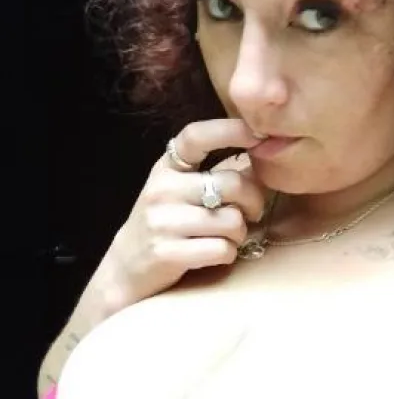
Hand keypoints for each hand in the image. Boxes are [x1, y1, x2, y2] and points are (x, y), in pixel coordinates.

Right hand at [103, 119, 265, 305]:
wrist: (126, 267)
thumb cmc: (166, 224)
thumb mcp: (179, 190)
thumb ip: (214, 175)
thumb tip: (262, 156)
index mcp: (168, 167)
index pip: (196, 137)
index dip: (229, 131)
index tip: (257, 134)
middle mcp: (162, 189)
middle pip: (232, 184)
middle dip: (254, 202)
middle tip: (252, 214)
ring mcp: (162, 221)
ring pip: (233, 221)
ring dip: (240, 234)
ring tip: (226, 237)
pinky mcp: (167, 252)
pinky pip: (222, 250)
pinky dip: (228, 255)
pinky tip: (215, 254)